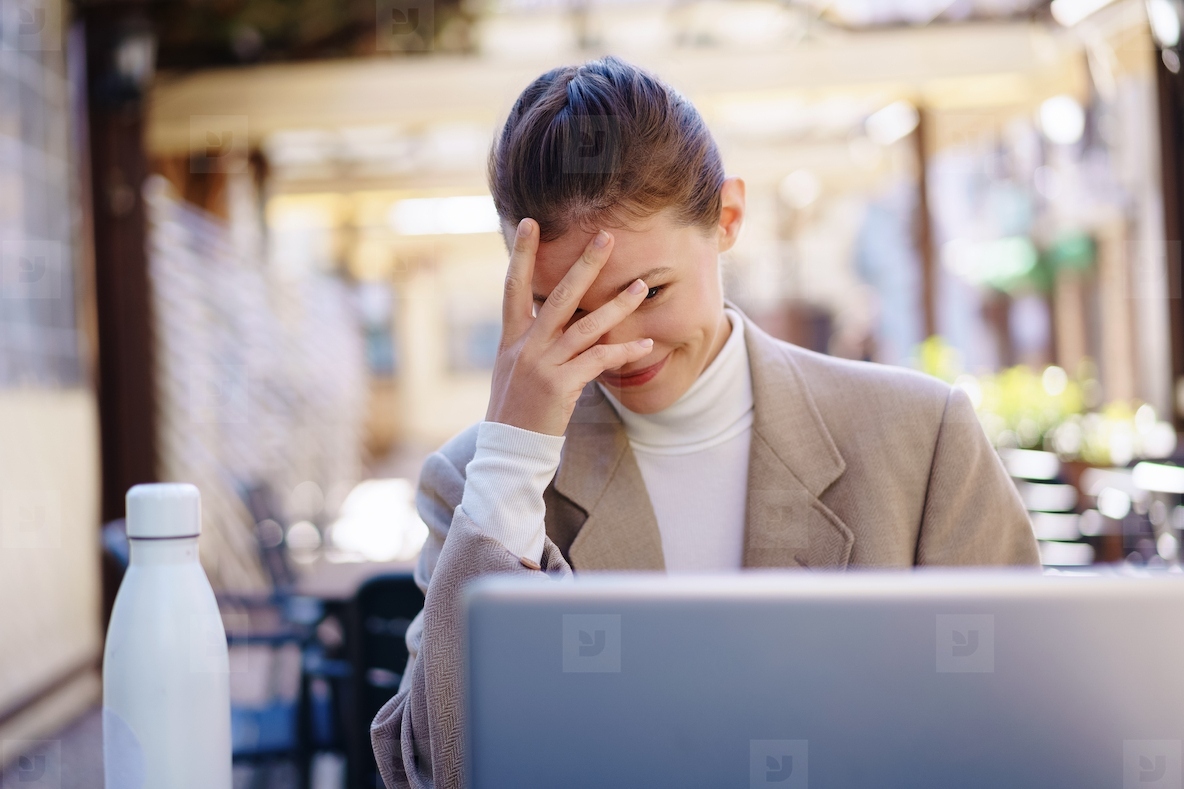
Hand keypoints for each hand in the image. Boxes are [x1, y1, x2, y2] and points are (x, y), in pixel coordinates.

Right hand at [485, 218, 653, 436]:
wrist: (509, 450)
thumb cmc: (516, 411)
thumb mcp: (514, 371)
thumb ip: (532, 343)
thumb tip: (554, 318)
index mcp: (512, 339)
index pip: (514, 287)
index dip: (521, 254)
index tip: (530, 223)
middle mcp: (525, 346)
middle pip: (559, 295)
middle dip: (585, 264)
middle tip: (607, 237)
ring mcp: (542, 365)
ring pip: (586, 326)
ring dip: (618, 305)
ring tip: (641, 287)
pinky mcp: (560, 386)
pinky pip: (599, 361)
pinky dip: (623, 351)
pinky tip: (645, 345)